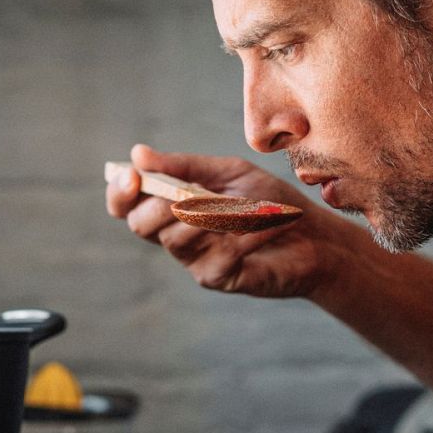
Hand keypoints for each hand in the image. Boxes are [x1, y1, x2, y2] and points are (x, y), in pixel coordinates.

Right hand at [104, 143, 349, 298]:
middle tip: (189, 196)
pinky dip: (244, 233)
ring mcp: (195, 260)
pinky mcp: (219, 278)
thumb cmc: (269, 201)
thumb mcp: (229, 173)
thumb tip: (138, 154)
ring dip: (211, 215)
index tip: (130, 176)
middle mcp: (177, 236)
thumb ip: (185, 166)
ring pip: (177, 239)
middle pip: (142, 225)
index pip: (128, 205)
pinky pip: (217, 254)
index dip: (120, 193)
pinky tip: (267, 224)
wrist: (313, 235)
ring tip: (246, 207)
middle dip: (159, 205)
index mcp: (172, 207)